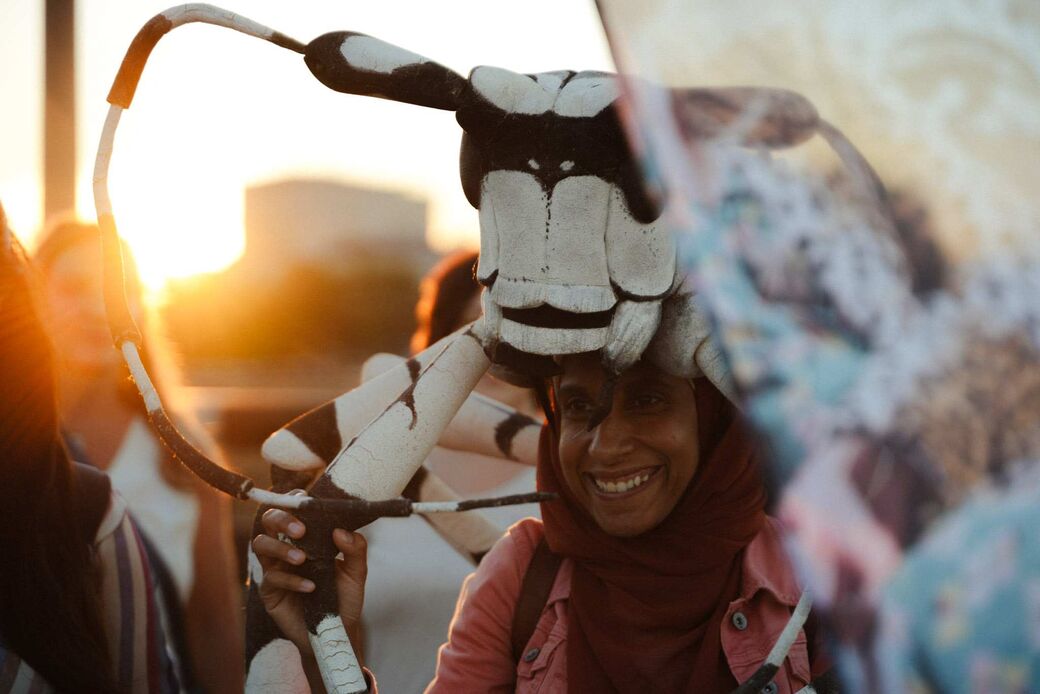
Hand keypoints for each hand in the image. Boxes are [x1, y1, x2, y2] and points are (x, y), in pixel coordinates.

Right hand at [252, 508, 368, 657]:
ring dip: (280, 548)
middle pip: (268, 520)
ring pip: (260, 545)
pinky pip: (272, 578)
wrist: (338, 631)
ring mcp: (275, 568)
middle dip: (281, 519)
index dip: (293, 500)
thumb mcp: (356, 572)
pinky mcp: (270, 591)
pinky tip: (310, 587)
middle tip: (300, 531)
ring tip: (302, 559)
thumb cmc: (344, 597)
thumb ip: (355, 549)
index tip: (304, 500)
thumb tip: (340, 530)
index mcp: (307, 537)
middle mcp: (287, 547)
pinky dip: (292, 580)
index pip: (292, 510)